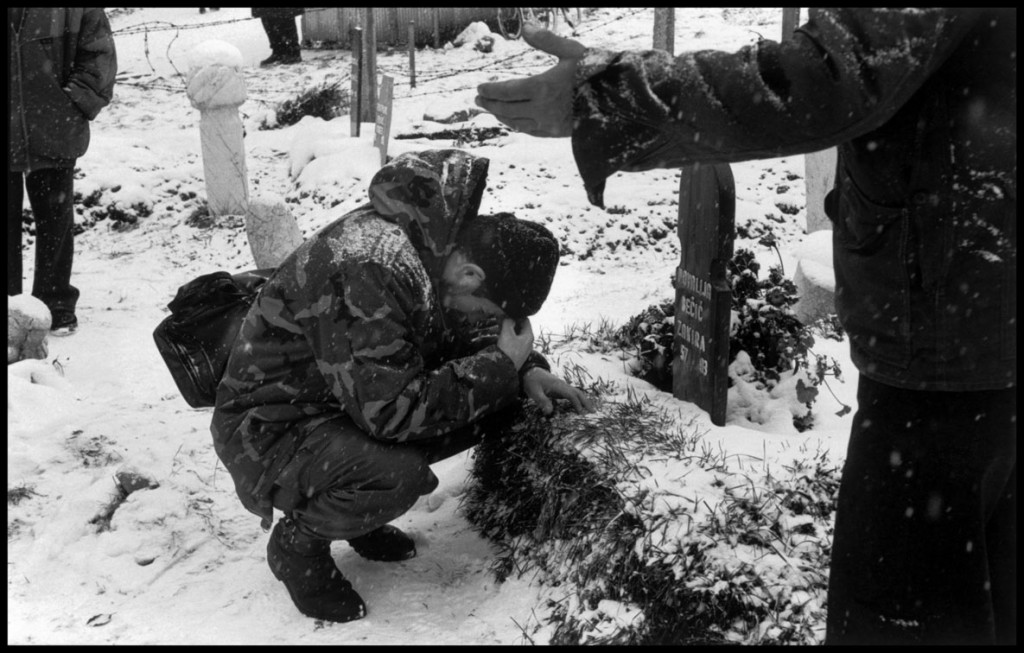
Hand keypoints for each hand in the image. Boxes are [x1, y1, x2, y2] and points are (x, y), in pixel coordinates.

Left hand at [475, 21, 585, 136]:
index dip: (491, 90)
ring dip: (501, 116)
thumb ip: (546, 40)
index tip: (479, 87)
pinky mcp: (557, 133)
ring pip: (517, 123)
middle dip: (490, 104)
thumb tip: (525, 26)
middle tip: (478, 100)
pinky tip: (513, 122)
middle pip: (507, 109)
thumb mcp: (572, 50)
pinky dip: (518, 126)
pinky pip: (531, 131)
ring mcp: (549, 124)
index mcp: (543, 87)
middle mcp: (542, 109)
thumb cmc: (596, 71)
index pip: (507, 91)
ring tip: (492, 110)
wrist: (619, 100)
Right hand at [497, 317, 533, 369]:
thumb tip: (509, 318)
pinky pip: (516, 343)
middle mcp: (529, 343)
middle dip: (513, 323)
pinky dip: (510, 339)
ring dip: (510, 331)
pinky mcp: (519, 356)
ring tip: (501, 328)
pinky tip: (502, 339)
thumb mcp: (506, 333)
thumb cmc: (506, 351)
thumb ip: (508, 322)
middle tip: (503, 320)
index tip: (508, 313)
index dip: (517, 315)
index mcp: (529, 336)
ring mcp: (524, 350)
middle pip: (522, 328)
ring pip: (518, 336)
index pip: (526, 320)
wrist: (503, 369)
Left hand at [522, 367, 594, 415]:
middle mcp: (562, 385)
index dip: (577, 403)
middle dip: (586, 402)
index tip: (581, 413)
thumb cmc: (531, 381)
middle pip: (578, 392)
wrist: (530, 371)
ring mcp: (562, 386)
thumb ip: (542, 401)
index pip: (571, 394)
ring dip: (584, 401)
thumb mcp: (534, 392)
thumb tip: (549, 412)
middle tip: (593, 412)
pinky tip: (580, 406)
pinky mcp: (560, 389)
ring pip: (576, 393)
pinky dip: (578, 400)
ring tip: (590, 410)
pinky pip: (572, 394)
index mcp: (557, 385)